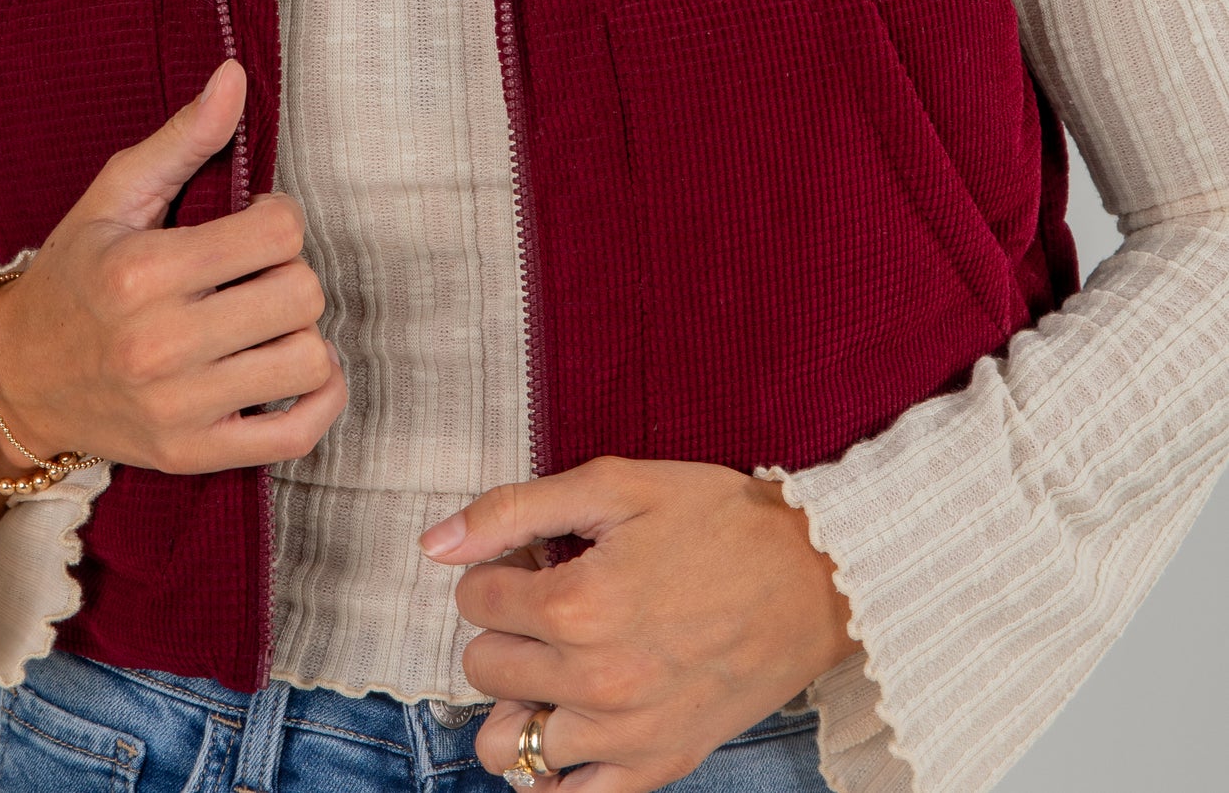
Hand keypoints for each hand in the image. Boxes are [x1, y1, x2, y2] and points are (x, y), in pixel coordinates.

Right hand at [0, 59, 346, 474]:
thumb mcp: (114, 196)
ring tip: (262, 322)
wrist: (18, 378)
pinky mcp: (194, 454)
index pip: (279, 234)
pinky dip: (320, 400)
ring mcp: (179, 409)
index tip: (252, 224)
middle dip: (289, 272)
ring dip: (299, 333)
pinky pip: (298, 433)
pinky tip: (297, 371)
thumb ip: (182, 138)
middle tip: (254, 274)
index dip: (278, 218)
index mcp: (143, 272)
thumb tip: (235, 75)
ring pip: (308, 359)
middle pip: (301, 294)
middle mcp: (161, 345)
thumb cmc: (75, 275)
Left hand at [420, 456, 856, 792]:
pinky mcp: (658, 765)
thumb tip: (433, 544)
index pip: (474, 597)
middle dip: (505, 625)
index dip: (499, 567)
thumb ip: (514, 510)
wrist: (814, 577)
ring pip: (506, 740)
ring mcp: (624, 734)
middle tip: (556, 597)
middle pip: (482, 665)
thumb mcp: (616, 484)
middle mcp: (593, 681)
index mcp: (578, 604)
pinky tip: (569, 721)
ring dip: (518, 696)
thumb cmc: (717, 520)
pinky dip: (552, 769)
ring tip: (559, 659)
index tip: (539, 555)